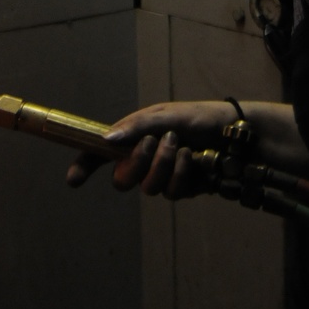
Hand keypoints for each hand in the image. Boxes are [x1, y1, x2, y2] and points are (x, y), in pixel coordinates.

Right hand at [66, 99, 238, 199]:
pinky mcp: (181, 189)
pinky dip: (181, 174)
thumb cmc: (198, 117)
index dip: (84, 167)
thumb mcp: (166, 115)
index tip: (73, 180)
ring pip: (147, 188)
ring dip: (164, 165)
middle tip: (152, 142)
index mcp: (133, 138)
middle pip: (121, 180)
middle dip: (136, 163)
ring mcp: (161, 177)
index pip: (100, 155)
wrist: (235, 134)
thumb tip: (107, 138)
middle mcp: (143, 160)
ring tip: (181, 147)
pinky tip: (194, 160)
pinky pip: (171, 193)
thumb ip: (137, 126)